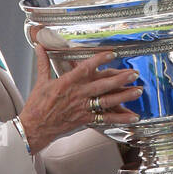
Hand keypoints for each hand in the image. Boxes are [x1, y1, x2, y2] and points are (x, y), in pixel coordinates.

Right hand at [18, 46, 142, 154]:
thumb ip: (43, 62)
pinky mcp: (85, 120)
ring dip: (124, 96)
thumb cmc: (37, 105)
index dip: (100, 60)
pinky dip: (120, 118)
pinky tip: (133, 116)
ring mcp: (83, 108)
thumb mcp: (40, 81)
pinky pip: (106, 119)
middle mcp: (78, 94)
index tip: (112, 53)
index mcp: (67, 82)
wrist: (34, 127)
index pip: (86, 68)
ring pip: (107, 101)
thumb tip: (40, 46)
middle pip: (102, 85)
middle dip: (120, 78)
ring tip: (138, 90)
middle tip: (134, 73)